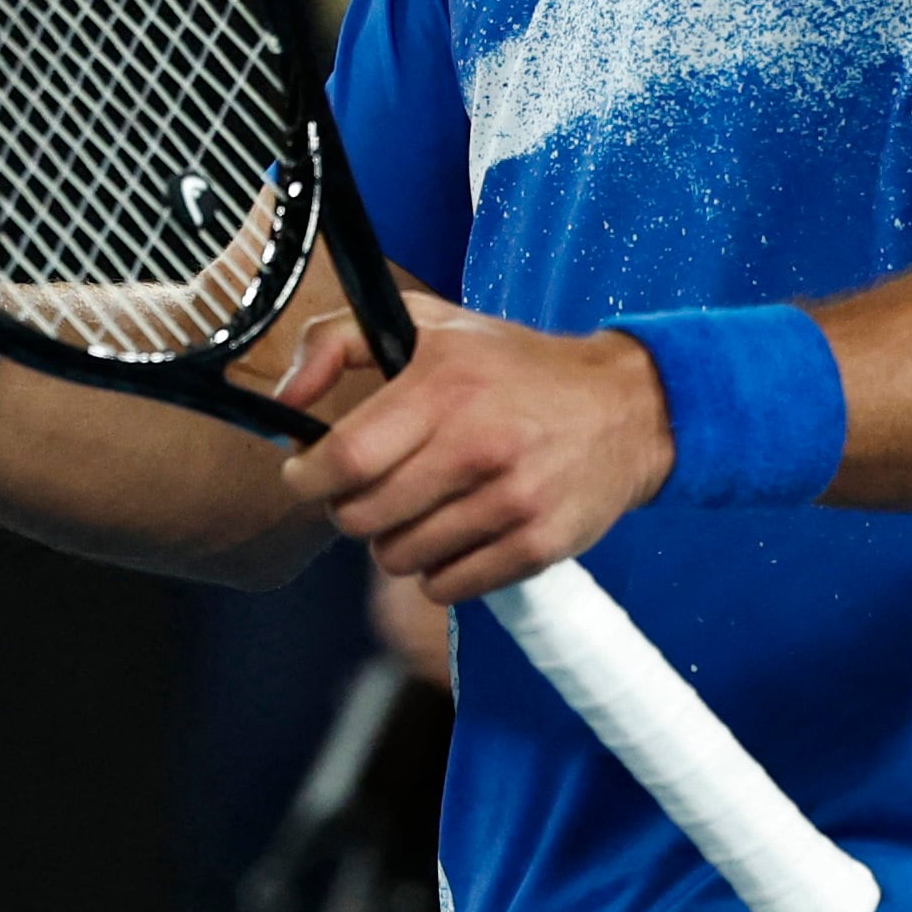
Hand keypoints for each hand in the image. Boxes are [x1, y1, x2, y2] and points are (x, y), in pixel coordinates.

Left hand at [270, 300, 671, 602]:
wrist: (626, 406)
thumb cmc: (512, 367)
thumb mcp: (427, 324)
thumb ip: (336, 341)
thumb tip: (285, 401)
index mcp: (443, 386)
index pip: (343, 458)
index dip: (306, 477)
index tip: (305, 475)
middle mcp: (477, 444)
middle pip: (363, 517)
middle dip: (351, 509)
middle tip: (372, 489)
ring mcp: (511, 500)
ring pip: (399, 558)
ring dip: (396, 541)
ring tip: (422, 508)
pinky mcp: (539, 544)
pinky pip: (448, 586)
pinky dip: (439, 571)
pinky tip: (456, 534)